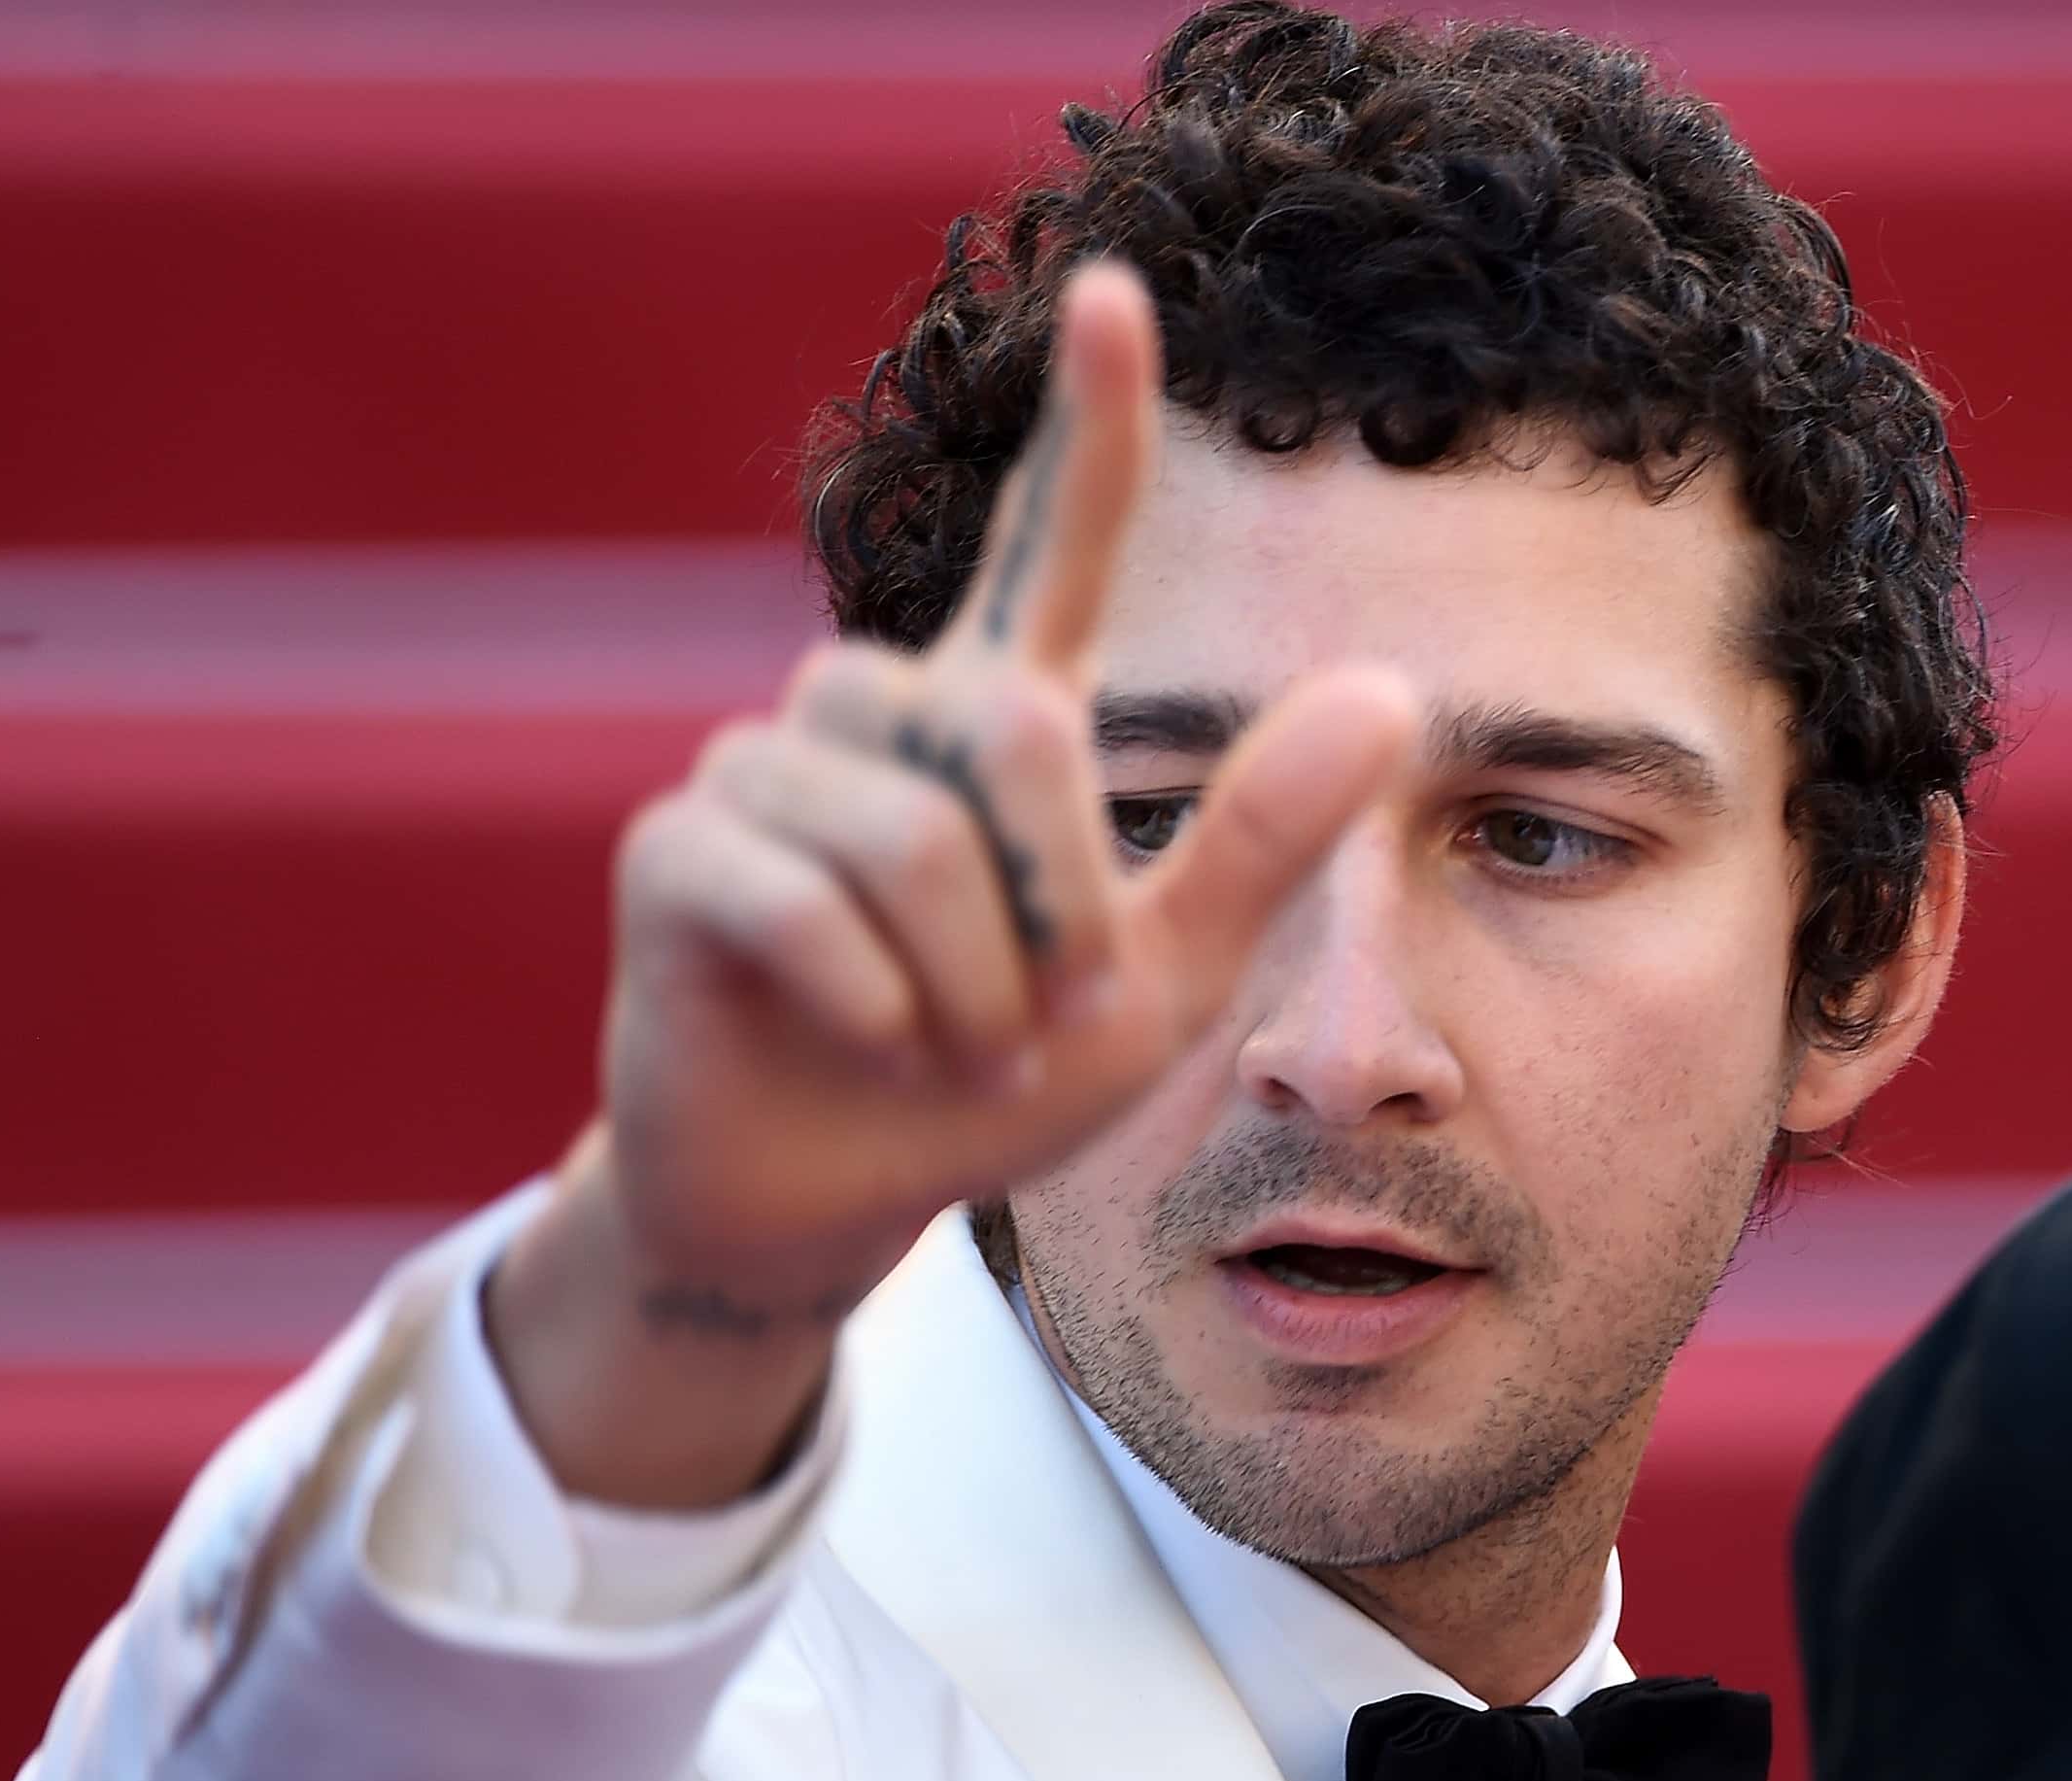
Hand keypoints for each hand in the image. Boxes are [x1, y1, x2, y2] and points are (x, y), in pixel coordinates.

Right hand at [496, 263, 1417, 1501]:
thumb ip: (1260, 843)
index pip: (1049, 544)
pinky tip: (862, 1047)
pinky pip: (802, 902)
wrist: (830, 1201)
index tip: (1114, 288)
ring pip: (909, 832)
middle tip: (1036, 1026)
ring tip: (942, 1047)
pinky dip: (868, 1008)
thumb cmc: (994, 1082)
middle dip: (1059, 911)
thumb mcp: (1160, 984)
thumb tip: (1393, 689)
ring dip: (964, 985)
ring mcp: (763, 769)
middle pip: (1014, 732)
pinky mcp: (677, 851)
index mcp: (996, 718)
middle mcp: (876, 710)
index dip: (1089, 425)